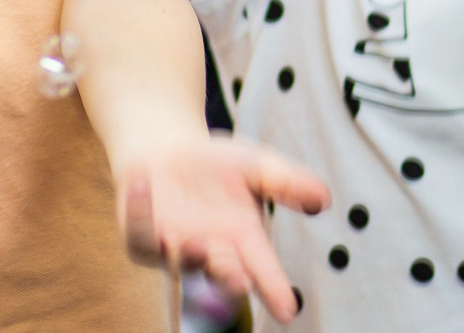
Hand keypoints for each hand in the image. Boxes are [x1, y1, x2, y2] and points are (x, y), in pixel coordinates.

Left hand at [119, 134, 329, 323]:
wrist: (167, 152)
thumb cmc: (214, 167)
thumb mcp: (256, 168)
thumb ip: (287, 183)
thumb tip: (324, 198)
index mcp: (243, 239)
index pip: (263, 269)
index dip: (275, 289)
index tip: (288, 310)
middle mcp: (210, 250)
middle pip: (223, 273)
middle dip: (230, 278)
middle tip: (240, 282)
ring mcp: (174, 249)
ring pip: (181, 262)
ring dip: (189, 255)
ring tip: (198, 243)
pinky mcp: (141, 240)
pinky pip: (139, 234)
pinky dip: (140, 212)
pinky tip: (143, 184)